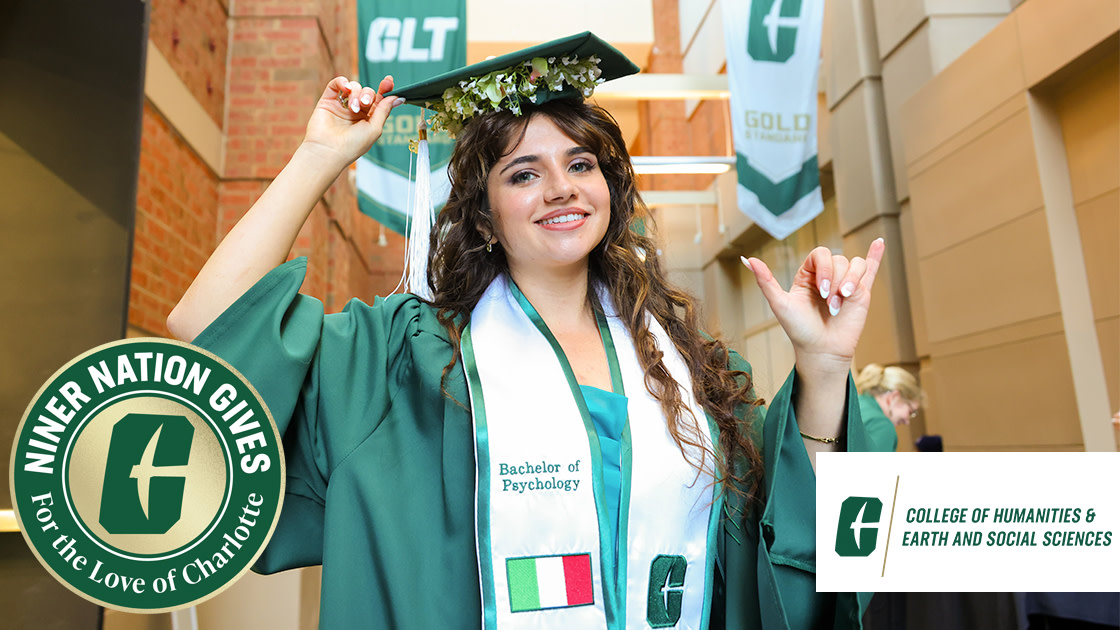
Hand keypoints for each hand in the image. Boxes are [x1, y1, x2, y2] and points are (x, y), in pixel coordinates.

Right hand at [301, 75, 403, 167]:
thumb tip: (398, 98)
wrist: (329, 151)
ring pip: (354, 88)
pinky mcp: (328, 101)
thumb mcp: (375, 129)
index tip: (389, 81)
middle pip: (367, 92)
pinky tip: (346, 88)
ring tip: (353, 108)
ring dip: (356, 94)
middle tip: (365, 104)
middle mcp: (356, 112)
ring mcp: (342, 106)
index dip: (385, 90)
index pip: (379, 100)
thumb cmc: (352, 146)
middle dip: (368, 95)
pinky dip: (342, 82)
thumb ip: (384, 110)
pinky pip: (336, 84)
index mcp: (369, 120)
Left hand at [742, 238, 884, 377]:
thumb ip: (765, 281)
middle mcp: (828, 276)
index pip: (820, 254)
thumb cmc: (800, 330)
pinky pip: (871, 269)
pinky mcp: (862, 292)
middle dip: (836, 280)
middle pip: (839, 260)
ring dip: (851, 282)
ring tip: (843, 303)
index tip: (821, 291)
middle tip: (831, 303)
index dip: (824, 268)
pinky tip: (880, 243)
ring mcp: (846, 283)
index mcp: (808, 275)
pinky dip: (876, 256)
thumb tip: (747, 259)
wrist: (821, 351)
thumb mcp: (780, 304)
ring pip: (856, 265)